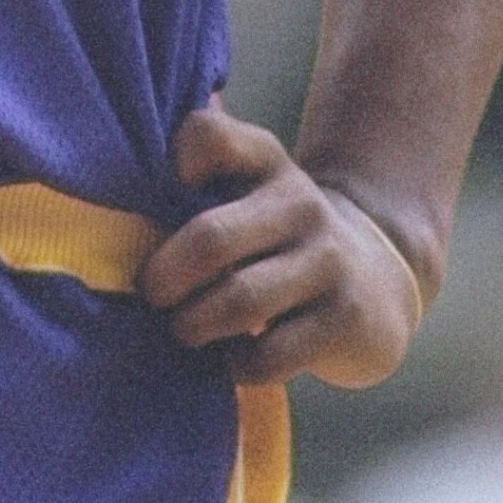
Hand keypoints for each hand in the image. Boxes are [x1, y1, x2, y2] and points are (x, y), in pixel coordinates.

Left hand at [141, 104, 423, 388]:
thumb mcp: (248, 187)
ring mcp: (327, 262)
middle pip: (210, 239)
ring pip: (238, 301)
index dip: (174, 162)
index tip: (165, 193)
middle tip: (151, 295)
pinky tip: (230, 357)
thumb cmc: (276, 234)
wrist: (376, 281)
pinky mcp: (345, 321)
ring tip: (183, 328)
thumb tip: (127, 158)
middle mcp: (300, 202)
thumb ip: (197, 164)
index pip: (209, 137)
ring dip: (194, 325)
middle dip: (165, 277)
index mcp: (265, 160)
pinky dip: (236, 365)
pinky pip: (269, 355)